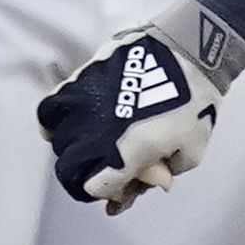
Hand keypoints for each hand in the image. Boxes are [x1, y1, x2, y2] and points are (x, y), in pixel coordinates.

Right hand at [37, 11, 223, 211]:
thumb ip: (165, 171)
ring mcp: (81, 105)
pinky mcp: (78, 80)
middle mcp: (94, 133)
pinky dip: (53, 121)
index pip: (94, 188)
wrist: (187, 51)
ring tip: (85, 144)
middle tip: (102, 168)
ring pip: (56, 139)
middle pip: (69, 169)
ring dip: (69, 148)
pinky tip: (67, 123)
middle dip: (84, 175)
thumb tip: (150, 178)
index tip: (120, 186)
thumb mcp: (190, 151)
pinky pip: (50, 107)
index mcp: (122, 154)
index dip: (107, 192)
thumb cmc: (194, 104)